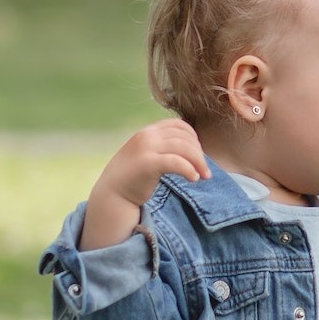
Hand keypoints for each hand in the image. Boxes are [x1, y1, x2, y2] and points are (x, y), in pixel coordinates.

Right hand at [80, 119, 210, 249]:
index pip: (179, 125)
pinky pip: (177, 162)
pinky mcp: (148, 164)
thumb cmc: (133, 178)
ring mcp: (147, 148)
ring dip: (199, 162)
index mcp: (148, 132)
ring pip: (184, 148)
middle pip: (185, 137)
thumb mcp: (147, 155)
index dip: (194, 138)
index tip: (199, 155)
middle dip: (200, 153)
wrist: (112, 195)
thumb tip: (190, 148)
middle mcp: (147, 136)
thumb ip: (162, 147)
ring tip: (204, 177)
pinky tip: (194, 179)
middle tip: (206, 172)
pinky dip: (189, 169)